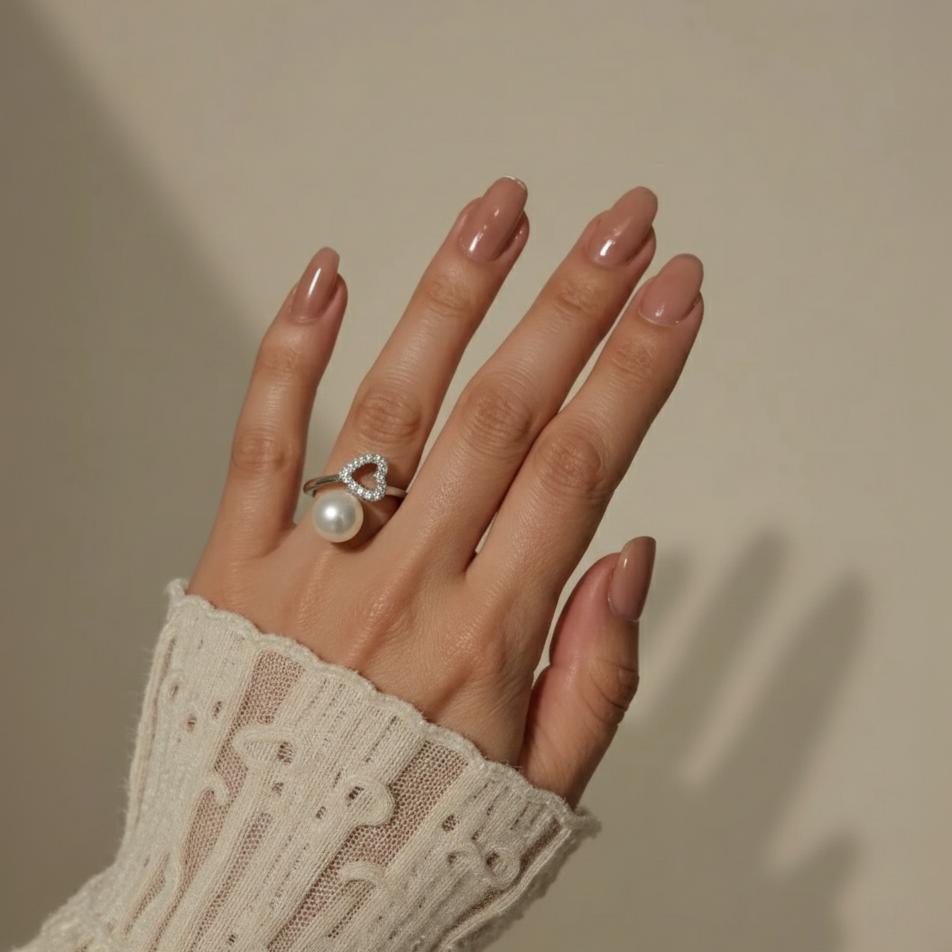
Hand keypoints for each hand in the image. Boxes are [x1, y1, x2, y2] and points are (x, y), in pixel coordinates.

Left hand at [187, 177, 702, 805]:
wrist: (257, 895)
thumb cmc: (405, 840)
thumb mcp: (540, 790)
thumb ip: (596, 673)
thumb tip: (632, 553)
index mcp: (485, 639)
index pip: (579, 468)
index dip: (635, 370)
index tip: (676, 293)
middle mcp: (401, 585)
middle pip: (502, 412)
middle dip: (572, 304)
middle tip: (622, 221)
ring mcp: (312, 562)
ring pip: (393, 402)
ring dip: (452, 295)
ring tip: (500, 210)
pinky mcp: (238, 559)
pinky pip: (261, 438)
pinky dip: (290, 350)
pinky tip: (328, 275)